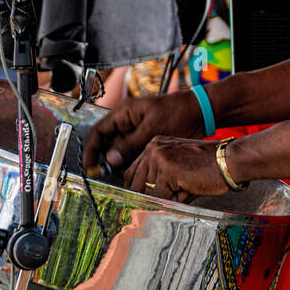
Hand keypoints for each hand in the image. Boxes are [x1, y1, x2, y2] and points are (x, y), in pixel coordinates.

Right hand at [82, 91, 205, 172]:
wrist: (200, 112)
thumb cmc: (177, 113)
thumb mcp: (151, 129)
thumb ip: (130, 145)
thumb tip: (110, 159)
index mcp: (124, 112)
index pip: (99, 131)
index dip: (92, 148)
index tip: (89, 165)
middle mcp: (127, 122)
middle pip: (108, 142)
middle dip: (105, 159)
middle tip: (104, 176)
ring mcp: (137, 130)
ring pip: (120, 149)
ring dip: (118, 163)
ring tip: (117, 177)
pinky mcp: (146, 139)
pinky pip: (133, 152)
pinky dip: (130, 162)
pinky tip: (131, 173)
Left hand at [124, 136, 234, 202]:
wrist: (230, 161)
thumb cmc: (210, 167)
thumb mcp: (179, 167)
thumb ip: (160, 180)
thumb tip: (145, 201)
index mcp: (155, 145)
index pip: (133, 172)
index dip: (138, 189)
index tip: (142, 200)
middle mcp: (153, 148)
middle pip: (135, 183)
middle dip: (147, 197)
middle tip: (164, 203)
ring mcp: (158, 157)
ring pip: (149, 192)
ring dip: (164, 199)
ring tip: (185, 191)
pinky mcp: (167, 169)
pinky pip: (161, 196)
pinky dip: (173, 201)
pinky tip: (188, 191)